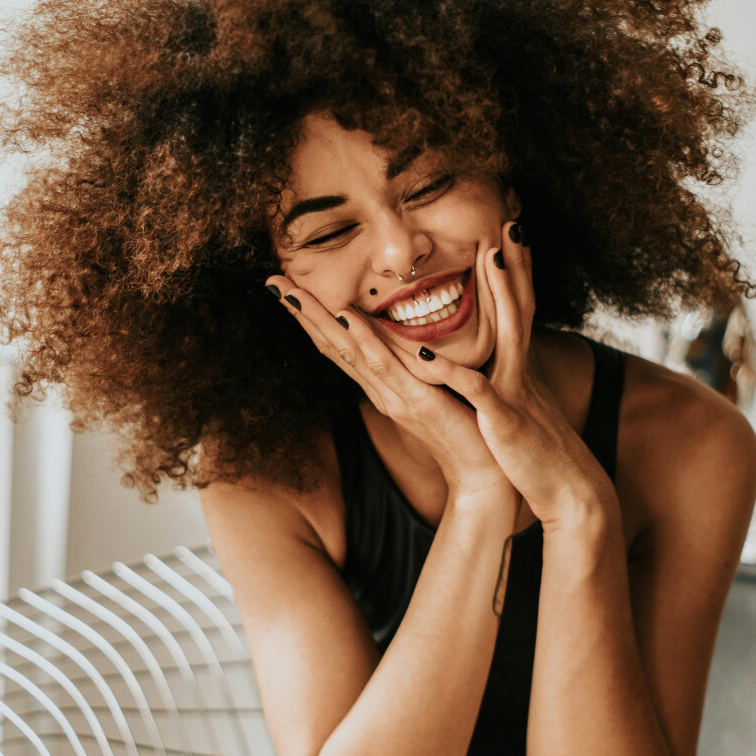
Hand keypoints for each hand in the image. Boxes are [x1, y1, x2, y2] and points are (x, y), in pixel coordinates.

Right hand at [264, 273, 517, 509]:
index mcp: (383, 386)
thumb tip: (408, 338)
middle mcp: (381, 391)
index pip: (340, 346)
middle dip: (302, 313)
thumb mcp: (436, 390)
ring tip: (292, 292)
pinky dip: (366, 341)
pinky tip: (348, 319)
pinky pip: (387, 368)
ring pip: (349, 352)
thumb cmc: (465, 430)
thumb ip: (417, 367)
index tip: (289, 287)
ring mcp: (395, 397)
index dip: (313, 317)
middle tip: (272, 281)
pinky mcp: (418, 403)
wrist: (483, 474)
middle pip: (333, 346)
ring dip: (319, 320)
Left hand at [413, 222, 618, 530]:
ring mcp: (515, 392)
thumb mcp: (522, 412)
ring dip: (501, 295)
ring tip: (490, 258)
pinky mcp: (503, 419)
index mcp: (520, 370)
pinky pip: (476, 389)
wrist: (570, 494)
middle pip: (522, 308)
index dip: (516, 274)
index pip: (520, 312)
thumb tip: (497, 369)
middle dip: (516, 266)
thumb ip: (508, 386)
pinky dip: (451, 370)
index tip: (510, 236)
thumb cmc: (538, 457)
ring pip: (508, 334)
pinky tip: (427, 351)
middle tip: (511, 223)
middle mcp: (521, 372)